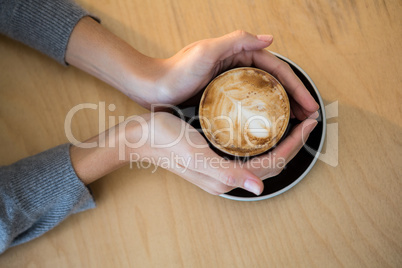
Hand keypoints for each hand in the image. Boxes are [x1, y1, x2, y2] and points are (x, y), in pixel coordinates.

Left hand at [66, 20, 317, 117]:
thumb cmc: (175, 70)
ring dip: (281, 108)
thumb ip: (236, 41)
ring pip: (263, 96)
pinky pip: (248, 107)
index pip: (275, 69)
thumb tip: (269, 39)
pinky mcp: (221, 99)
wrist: (151, 87)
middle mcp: (236, 68)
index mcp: (237, 55)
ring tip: (295, 124)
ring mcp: (229, 85)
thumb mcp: (206, 51)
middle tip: (309, 117)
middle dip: (294, 98)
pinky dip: (261, 115)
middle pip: (273, 83)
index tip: (309, 103)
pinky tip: (267, 128)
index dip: (295, 85)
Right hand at [127, 112, 317, 194]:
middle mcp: (226, 175)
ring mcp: (221, 166)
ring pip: (262, 157)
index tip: (308, 122)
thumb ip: (225, 172)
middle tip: (308, 120)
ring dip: (283, 141)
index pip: (271, 163)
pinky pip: (249, 152)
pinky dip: (264, 139)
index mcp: (224, 177)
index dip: (294, 144)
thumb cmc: (164, 140)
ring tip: (295, 123)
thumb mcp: (195, 154)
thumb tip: (258, 187)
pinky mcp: (216, 156)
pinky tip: (266, 126)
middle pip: (271, 162)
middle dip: (294, 143)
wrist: (140, 137)